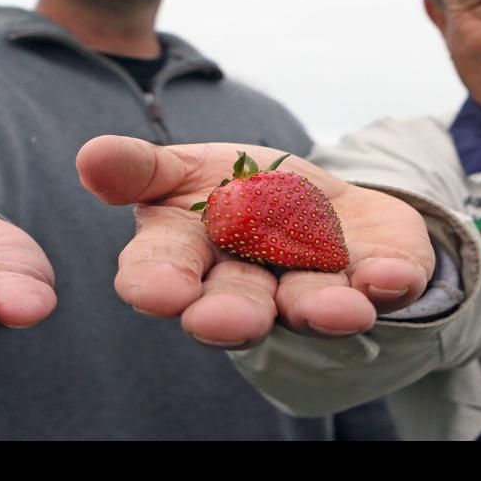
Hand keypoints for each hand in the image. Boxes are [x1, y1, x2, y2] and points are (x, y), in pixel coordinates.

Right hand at [75, 136, 433, 348]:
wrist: (320, 205)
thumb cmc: (232, 193)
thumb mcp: (180, 170)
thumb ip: (138, 169)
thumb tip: (90, 159)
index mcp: (189, 260)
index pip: (161, 277)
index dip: (158, 285)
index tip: (159, 293)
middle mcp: (249, 290)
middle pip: (236, 306)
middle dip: (235, 314)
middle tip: (232, 322)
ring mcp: (314, 290)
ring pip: (311, 305)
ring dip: (323, 308)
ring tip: (340, 309)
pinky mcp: (375, 279)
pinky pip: (385, 282)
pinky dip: (389, 279)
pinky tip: (389, 276)